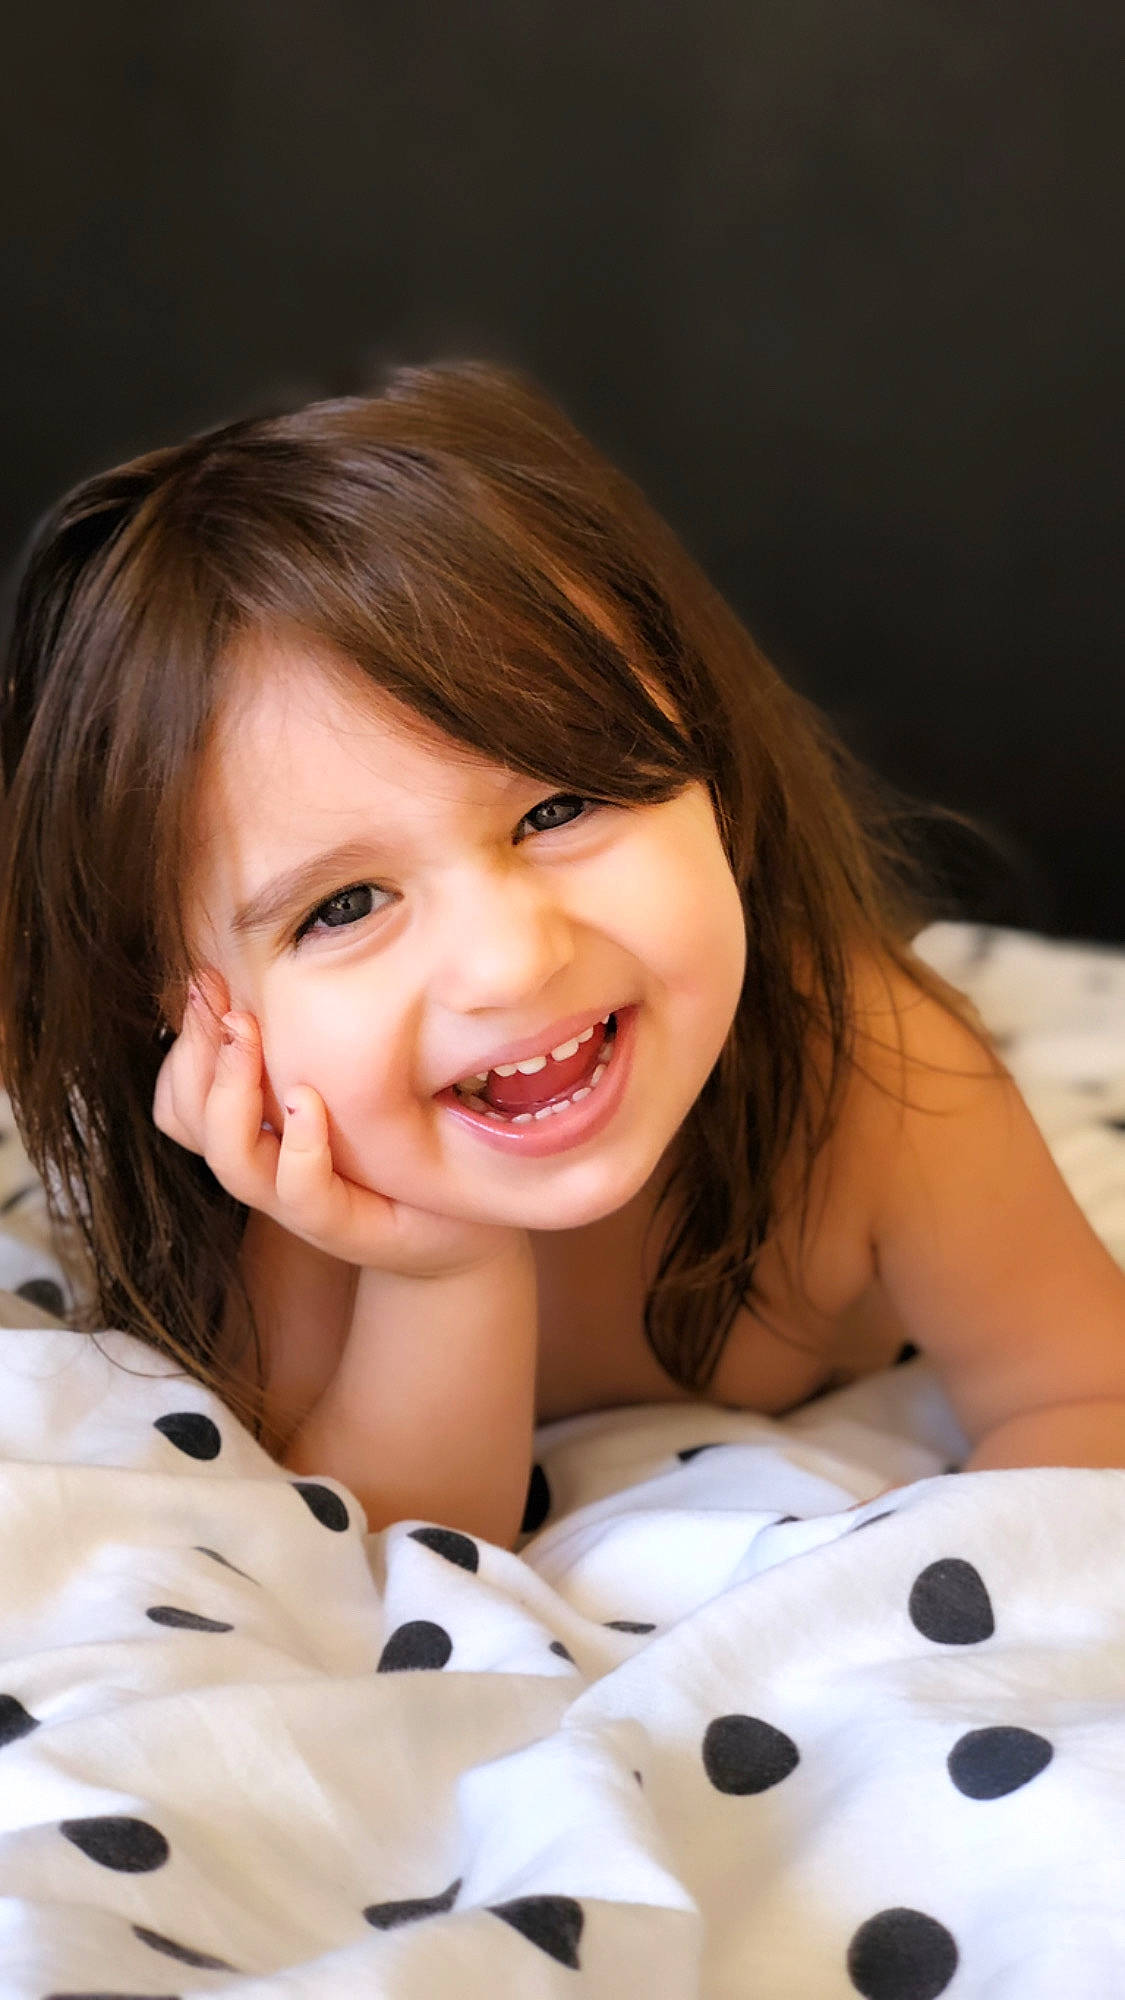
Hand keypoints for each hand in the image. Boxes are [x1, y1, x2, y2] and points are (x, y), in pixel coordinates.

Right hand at [152, 979, 526, 1280]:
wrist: (463, 1223)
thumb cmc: (405, 1143)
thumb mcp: (356, 1072)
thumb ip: (316, 1032)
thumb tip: (295, 950)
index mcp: (257, 1124)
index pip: (181, 1088)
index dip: (183, 1037)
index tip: (201, 978)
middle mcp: (266, 1161)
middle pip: (185, 1117)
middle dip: (195, 1054)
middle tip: (217, 998)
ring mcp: (299, 1200)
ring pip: (231, 1159)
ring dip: (231, 1096)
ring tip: (249, 1036)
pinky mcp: (346, 1227)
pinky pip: (302, 1194)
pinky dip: (298, 1148)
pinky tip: (308, 1102)